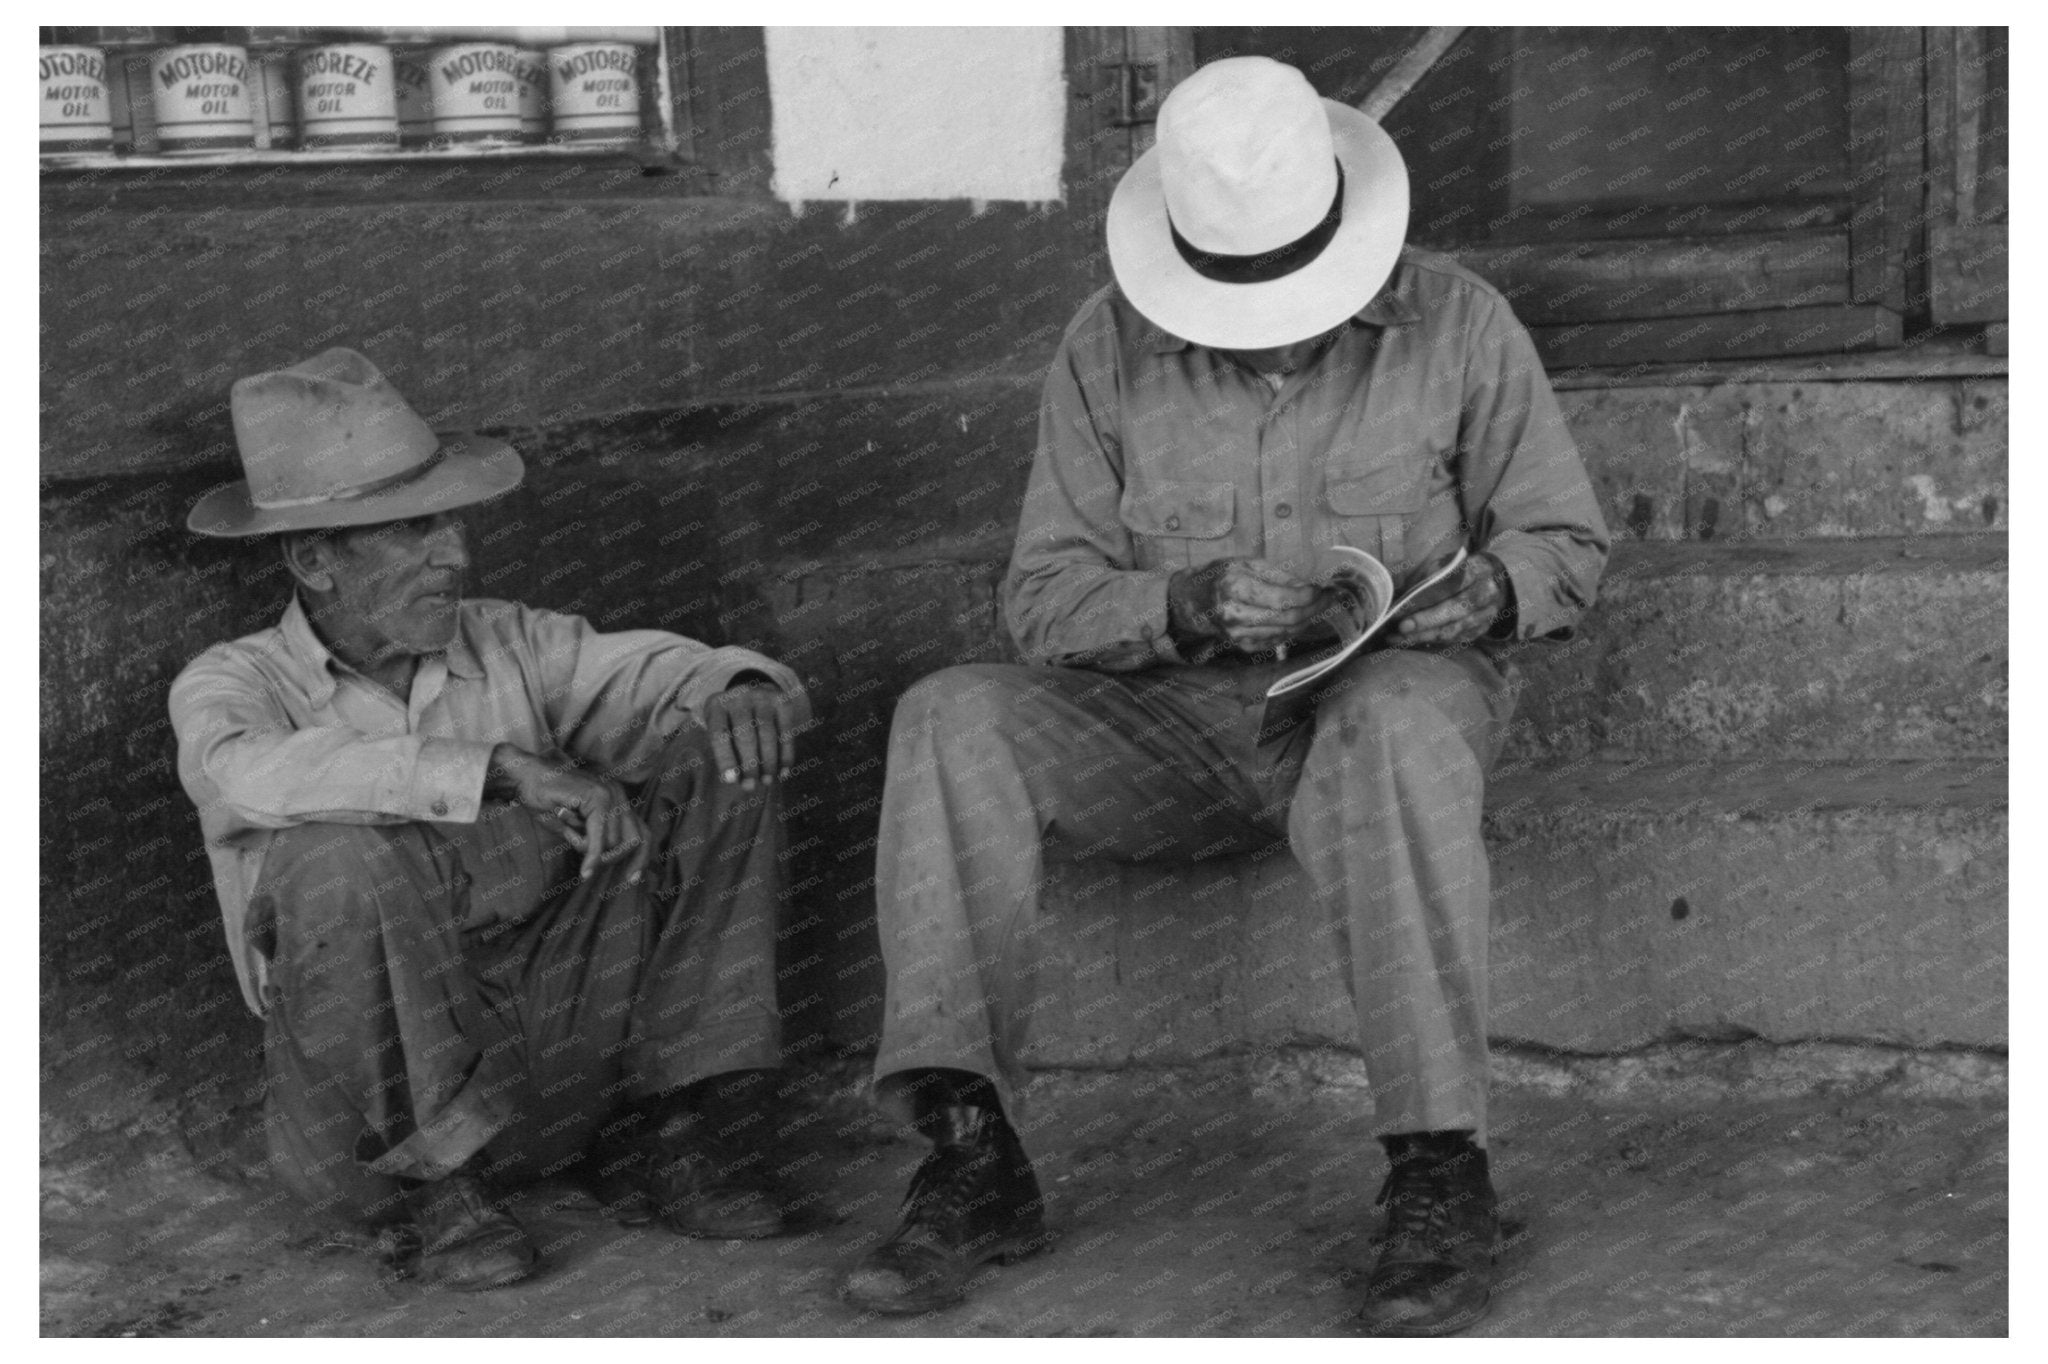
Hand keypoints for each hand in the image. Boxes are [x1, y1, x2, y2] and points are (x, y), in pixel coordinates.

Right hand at [487, 744, 648, 884]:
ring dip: (592, 852)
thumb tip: (604, 861)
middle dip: (612, 859)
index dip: (641, 858)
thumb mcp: (574, 826)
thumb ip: (593, 839)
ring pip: (614, 842)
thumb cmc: (546, 800)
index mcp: (617, 800)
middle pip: (634, 840)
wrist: (525, 776)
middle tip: (590, 866)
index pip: (642, 832)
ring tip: (569, 833)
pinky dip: (592, 857)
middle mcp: (618, 795)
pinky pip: (599, 838)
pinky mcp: (597, 796)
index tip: (632, 880)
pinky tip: (585, 871)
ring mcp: (610, 794)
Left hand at [702, 681, 801, 790]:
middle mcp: (739, 696)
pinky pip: (786, 732)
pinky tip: (783, 771)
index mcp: (717, 705)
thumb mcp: (721, 728)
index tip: (732, 781)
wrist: (756, 692)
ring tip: (767, 781)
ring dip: (768, 762)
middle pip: (745, 736)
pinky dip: (786, 755)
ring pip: (767, 735)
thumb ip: (726, 750)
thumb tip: (738, 780)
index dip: (725, 759)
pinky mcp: (782, 701)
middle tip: (751, 786)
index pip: (719, 735)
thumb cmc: (732, 720)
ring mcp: (762, 696)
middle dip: (749, 765)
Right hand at [1168, 558, 1333, 653]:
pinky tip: (1300, 618)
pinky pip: (1277, 641)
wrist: (1193, 601)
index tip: (1324, 588)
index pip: (1283, 599)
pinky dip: (1293, 629)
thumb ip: (1277, 576)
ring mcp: (1238, 634)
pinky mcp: (1242, 646)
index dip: (1310, 596)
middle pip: (1288, 618)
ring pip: (1286, 632)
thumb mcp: (1246, 563)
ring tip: (1319, 606)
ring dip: (1307, 619)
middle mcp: (1235, 615)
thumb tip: (1308, 587)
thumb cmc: (1221, 576)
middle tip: (1329, 598)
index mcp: (1234, 588)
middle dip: (1314, 608)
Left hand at [1390, 552, 1508, 647]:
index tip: (1401, 607)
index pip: (1451, 585)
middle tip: (1400, 628)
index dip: (1426, 597)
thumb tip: (1403, 595)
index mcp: (1478, 570)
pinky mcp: (1480, 630)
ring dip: (1422, 636)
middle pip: (1454, 610)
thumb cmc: (1462, 570)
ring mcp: (1486, 615)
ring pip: (1453, 630)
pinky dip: (1430, 640)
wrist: (1495, 580)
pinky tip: (1410, 640)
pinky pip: (1453, 639)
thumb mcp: (1449, 563)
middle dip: (1424, 621)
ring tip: (1397, 638)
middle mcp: (1486, 593)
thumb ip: (1432, 575)